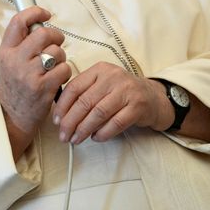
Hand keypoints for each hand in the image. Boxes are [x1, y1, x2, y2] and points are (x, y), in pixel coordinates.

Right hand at [0, 7, 70, 150]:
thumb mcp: (8, 62)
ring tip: (55, 66)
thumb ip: (20, 43)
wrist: (12, 116)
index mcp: (5, 51)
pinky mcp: (43, 88)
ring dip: (61, 57)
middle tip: (57, 42)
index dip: (35, 12)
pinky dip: (65, 72)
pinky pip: (64, 69)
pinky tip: (57, 78)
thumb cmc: (15, 86)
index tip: (45, 14)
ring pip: (57, 52)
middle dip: (56, 36)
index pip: (18, 22)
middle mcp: (15, 61)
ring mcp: (29, 75)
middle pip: (43, 34)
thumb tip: (41, 23)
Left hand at [52, 62, 171, 143]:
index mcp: (100, 70)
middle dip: (71, 121)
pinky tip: (95, 138)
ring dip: (84, 129)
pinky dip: (103, 133)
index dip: (63, 106)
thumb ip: (84, 93)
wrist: (152, 97)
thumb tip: (61, 114)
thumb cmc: (120, 93)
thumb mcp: (101, 85)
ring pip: (98, 113)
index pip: (75, 87)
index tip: (56, 121)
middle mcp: (113, 77)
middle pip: (85, 102)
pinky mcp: (138, 106)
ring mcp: (127, 91)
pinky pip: (116, 123)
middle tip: (63, 135)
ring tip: (76, 139)